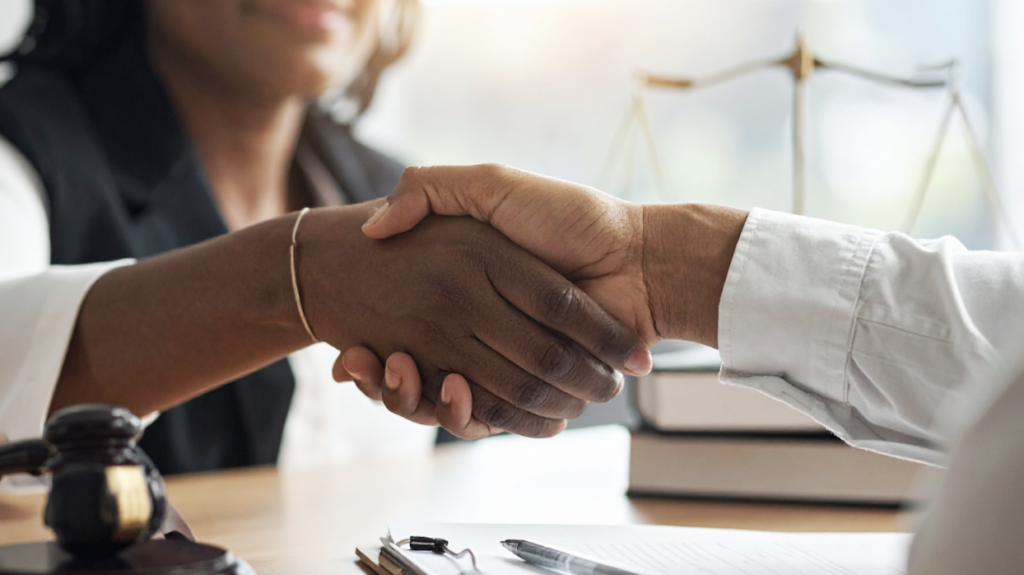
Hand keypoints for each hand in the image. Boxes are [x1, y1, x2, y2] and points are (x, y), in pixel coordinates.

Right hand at [337, 165, 746, 437]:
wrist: (640, 259)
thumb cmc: (570, 217)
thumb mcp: (491, 187)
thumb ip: (432, 190)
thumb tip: (374, 227)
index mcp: (468, 290)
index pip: (406, 329)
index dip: (372, 351)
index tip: (350, 352)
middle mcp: (482, 329)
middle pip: (415, 374)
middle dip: (384, 380)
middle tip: (354, 365)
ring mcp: (506, 362)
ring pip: (441, 401)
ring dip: (409, 399)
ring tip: (396, 371)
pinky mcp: (533, 389)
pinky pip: (487, 416)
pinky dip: (461, 416)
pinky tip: (447, 391)